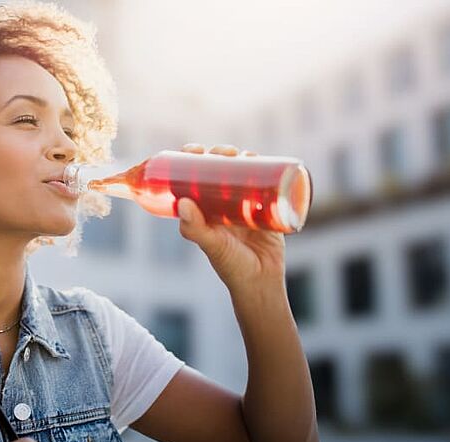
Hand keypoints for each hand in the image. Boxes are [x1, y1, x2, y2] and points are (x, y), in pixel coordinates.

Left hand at [174, 143, 287, 295]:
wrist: (263, 283)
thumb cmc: (232, 267)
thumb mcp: (212, 245)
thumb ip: (196, 229)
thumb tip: (183, 202)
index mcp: (203, 211)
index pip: (193, 178)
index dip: (191, 160)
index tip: (193, 149)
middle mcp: (222, 205)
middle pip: (218, 171)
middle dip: (219, 154)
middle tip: (224, 151)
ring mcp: (244, 206)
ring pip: (241, 174)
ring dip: (241, 157)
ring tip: (243, 154)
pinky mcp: (266, 209)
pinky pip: (264, 184)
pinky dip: (264, 169)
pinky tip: (262, 159)